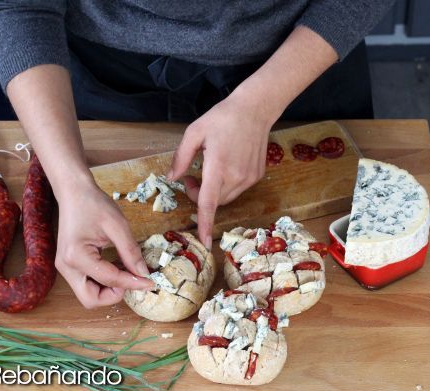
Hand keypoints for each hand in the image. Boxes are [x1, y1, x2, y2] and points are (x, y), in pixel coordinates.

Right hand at [54, 180, 153, 308]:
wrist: (74, 192)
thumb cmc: (94, 204)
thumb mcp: (118, 225)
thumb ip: (131, 252)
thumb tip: (144, 273)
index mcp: (76, 256)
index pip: (109, 280)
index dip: (133, 283)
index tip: (150, 282)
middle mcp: (66, 267)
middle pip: (91, 300)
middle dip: (114, 295)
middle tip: (132, 279)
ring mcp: (65, 267)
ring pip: (88, 295)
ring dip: (109, 289)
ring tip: (125, 270)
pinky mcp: (69, 265)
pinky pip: (87, 283)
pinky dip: (103, 282)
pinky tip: (116, 266)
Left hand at [167, 90, 277, 248]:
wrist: (255, 110)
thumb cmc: (222, 118)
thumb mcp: (194, 132)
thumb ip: (181, 157)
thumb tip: (172, 178)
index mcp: (218, 167)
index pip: (209, 203)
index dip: (205, 224)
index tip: (204, 242)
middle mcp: (236, 177)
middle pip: (214, 201)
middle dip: (199, 195)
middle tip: (191, 177)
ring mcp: (249, 178)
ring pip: (226, 198)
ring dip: (213, 192)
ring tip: (207, 170)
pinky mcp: (256, 176)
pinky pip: (237, 189)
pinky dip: (227, 185)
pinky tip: (226, 164)